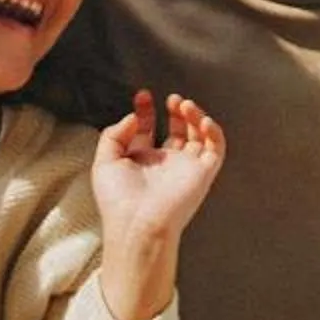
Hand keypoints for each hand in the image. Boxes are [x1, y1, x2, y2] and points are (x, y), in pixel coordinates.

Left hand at [92, 90, 225, 319]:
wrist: (138, 224)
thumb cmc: (118, 200)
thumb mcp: (104, 161)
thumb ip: (114, 134)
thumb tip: (133, 116)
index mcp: (142, 162)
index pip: (148, 130)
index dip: (146, 111)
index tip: (142, 96)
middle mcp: (166, 164)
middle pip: (177, 130)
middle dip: (175, 111)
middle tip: (170, 99)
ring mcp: (186, 168)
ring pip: (199, 136)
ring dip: (194, 115)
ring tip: (183, 104)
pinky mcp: (204, 173)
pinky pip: (216, 148)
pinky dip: (213, 131)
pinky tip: (202, 119)